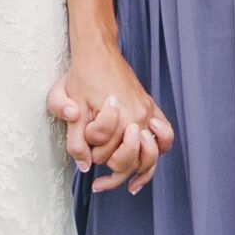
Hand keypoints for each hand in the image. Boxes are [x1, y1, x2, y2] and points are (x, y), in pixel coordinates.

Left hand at [54, 54, 169, 191]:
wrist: (98, 51)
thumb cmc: (82, 75)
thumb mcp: (69, 105)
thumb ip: (75, 140)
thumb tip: (84, 165)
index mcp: (119, 117)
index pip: (105, 154)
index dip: (89, 152)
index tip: (82, 143)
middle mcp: (138, 117)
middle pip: (128, 160)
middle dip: (109, 163)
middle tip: (95, 162)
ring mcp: (148, 114)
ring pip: (149, 158)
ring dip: (136, 172)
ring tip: (122, 183)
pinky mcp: (152, 110)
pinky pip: (164, 140)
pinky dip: (155, 157)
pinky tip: (141, 174)